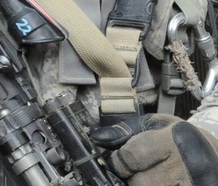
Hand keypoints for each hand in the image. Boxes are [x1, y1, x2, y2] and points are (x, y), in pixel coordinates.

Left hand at [90, 114, 217, 185]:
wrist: (214, 154)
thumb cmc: (180, 138)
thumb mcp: (155, 124)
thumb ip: (125, 131)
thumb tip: (98, 138)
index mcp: (172, 140)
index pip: (131, 156)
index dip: (118, 161)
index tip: (118, 160)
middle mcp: (186, 165)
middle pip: (140, 182)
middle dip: (131, 177)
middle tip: (138, 170)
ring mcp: (191, 184)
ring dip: (142, 185)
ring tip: (151, 176)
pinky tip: (159, 182)